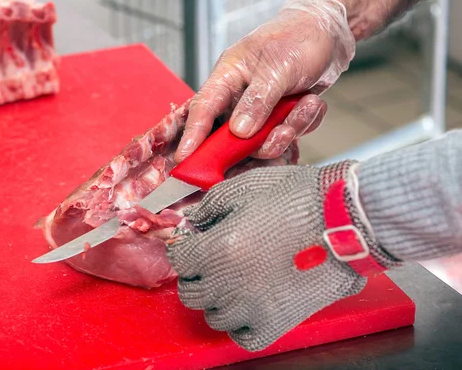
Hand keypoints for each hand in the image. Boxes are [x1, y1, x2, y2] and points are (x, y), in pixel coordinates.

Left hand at [166, 161, 397, 351]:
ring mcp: (252, 308)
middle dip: (197, 274)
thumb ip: (209, 206)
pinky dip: (240, 324)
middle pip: (190, 292)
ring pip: (213, 316)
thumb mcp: (244, 188)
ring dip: (218, 299)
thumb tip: (191, 222)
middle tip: (214, 261)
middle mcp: (229, 284)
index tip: (197, 244)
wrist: (346, 219)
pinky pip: (243, 336)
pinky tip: (249, 306)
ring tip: (236, 281)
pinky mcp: (277, 324)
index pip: (179, 260)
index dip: (187, 248)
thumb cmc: (296, 198)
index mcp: (217, 249)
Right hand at [175, 0, 354, 162]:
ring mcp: (260, 110)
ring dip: (287, 130)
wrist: (331, 32)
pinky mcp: (280, 117)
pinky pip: (286, 136)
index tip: (185, 158)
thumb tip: (238, 132)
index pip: (203, 109)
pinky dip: (304, 123)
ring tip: (306, 107)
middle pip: (232, 138)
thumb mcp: (277, 68)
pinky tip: (312, 102)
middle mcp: (239, 97)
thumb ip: (257, 101)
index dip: (192, 135)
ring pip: (263, 141)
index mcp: (228, 78)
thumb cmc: (297, 37)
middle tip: (279, 139)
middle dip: (257, 144)